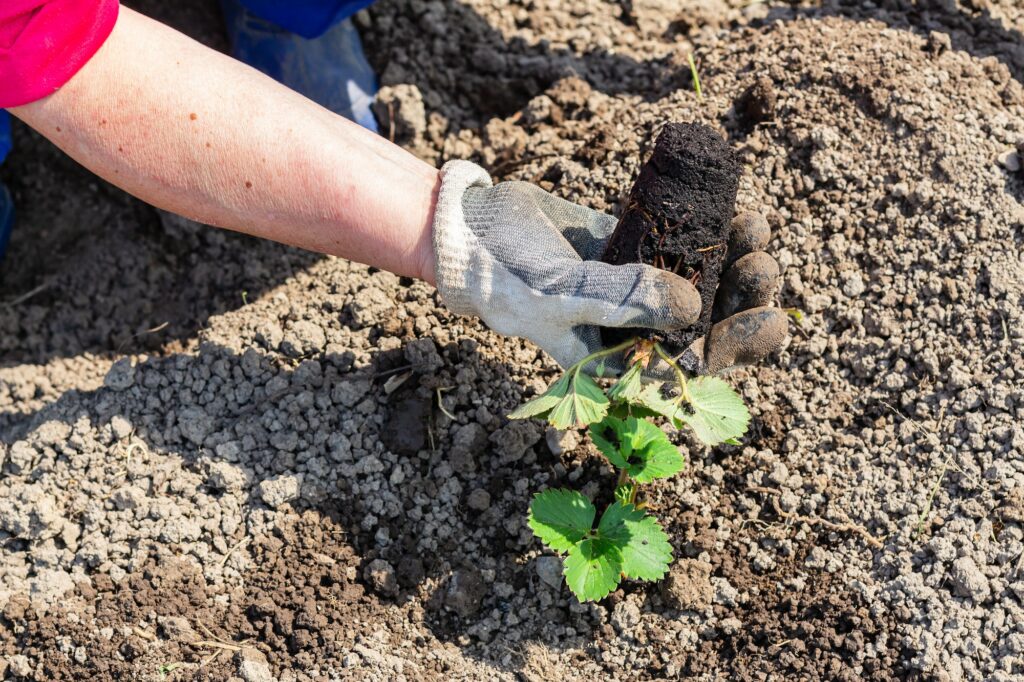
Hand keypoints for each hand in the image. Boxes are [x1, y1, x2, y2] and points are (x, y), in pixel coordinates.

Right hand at [431, 161, 785, 372]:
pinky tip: (739, 212)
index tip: (772, 318)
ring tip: (757, 229)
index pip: (693, 367)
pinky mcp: (633, 249)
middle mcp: (634, 330)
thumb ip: (622, 300)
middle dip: (745, 299)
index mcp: (620, 361)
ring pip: (701, 283)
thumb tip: (692, 307)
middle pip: (708, 325)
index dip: (739, 348)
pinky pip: (682, 244)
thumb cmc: (506, 277)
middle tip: (765, 265)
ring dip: (736, 262)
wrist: (472, 229)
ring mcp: (635, 288)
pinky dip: (711, 231)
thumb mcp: (560, 295)